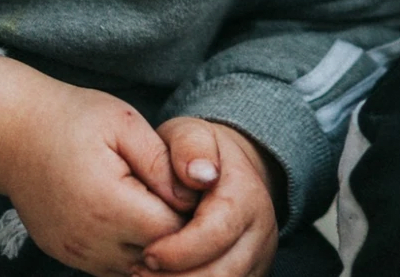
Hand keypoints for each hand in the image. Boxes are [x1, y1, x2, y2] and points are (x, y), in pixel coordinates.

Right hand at [0, 60, 190, 276]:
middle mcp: (89, 240)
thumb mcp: (124, 123)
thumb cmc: (73, 119)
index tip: (195, 186)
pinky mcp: (67, 256)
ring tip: (159, 206)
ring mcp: (75, 254)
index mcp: (107, 204)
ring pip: (137, 269)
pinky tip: (136, 219)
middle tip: (182, 196)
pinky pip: (113, 268)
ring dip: (156, 245)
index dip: (193, 212)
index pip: (173, 231)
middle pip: (158, 257)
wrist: (12, 134)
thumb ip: (162, 162)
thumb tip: (196, 192)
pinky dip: (132, 251)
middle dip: (178, 232)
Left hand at [141, 118, 282, 276]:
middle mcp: (261, 230)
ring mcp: (258, 256)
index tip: (147, 254)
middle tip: (139, 273)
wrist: (225, 172)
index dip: (179, 251)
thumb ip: (190, 147)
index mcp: (246, 196)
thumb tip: (199, 174)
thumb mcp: (190, 135)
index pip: (217, 234)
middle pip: (222, 273)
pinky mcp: (250, 274)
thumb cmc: (197, 156)